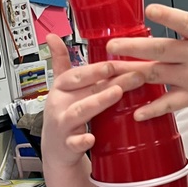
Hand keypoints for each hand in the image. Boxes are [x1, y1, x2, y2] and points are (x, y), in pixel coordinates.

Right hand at [43, 34, 143, 166]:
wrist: (56, 150)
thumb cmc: (63, 114)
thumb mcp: (60, 88)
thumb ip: (60, 62)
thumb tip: (52, 36)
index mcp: (60, 88)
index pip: (76, 75)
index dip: (95, 69)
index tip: (116, 63)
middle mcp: (59, 104)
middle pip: (85, 90)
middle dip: (109, 82)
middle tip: (135, 76)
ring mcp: (62, 125)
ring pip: (79, 112)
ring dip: (98, 102)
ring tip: (117, 93)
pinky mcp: (67, 146)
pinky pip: (74, 143)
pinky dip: (82, 141)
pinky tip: (91, 138)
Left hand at [106, 0, 187, 121]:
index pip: (186, 22)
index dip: (168, 16)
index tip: (150, 9)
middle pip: (163, 49)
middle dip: (135, 47)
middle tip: (111, 45)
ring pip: (158, 74)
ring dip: (132, 74)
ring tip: (110, 73)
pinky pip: (169, 104)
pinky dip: (153, 109)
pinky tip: (136, 113)